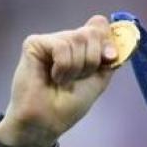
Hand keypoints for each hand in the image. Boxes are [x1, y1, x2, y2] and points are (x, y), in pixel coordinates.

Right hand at [0, 15, 118, 146]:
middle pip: (92, 32)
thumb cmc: (69, 104)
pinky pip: (61, 45)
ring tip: (63, 81)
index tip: (109, 59)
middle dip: (92, 60)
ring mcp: (50, 40)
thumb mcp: (99, 78)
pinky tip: (53, 76)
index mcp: (81, 47)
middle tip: (78, 78)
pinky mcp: (34, 44)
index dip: (108, 41)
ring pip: (78, 38)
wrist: (47, 121)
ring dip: (77, 67)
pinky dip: (63, 67)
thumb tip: (111, 28)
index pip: (100, 25)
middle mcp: (66, 40)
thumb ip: (107, 55)